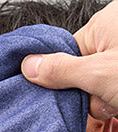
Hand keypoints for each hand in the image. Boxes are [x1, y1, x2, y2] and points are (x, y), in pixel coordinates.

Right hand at [21, 0, 117, 120]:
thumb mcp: (98, 72)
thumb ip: (60, 70)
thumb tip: (28, 66)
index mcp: (104, 24)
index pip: (64, 55)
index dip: (63, 78)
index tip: (69, 93)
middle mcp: (113, 37)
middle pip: (79, 74)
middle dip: (88, 94)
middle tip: (105, 97)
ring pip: (95, 88)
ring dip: (104, 102)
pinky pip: (108, 94)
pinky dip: (115, 103)